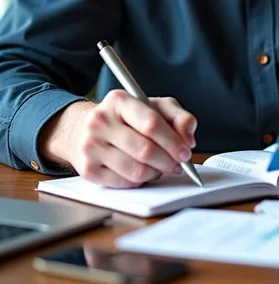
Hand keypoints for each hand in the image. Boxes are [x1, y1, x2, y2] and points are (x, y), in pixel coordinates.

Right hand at [39, 91, 196, 187]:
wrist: (84, 128)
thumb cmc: (126, 118)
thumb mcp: (154, 106)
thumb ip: (177, 117)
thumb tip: (189, 138)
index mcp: (119, 100)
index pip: (151, 123)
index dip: (173, 141)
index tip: (186, 152)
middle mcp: (100, 121)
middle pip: (145, 150)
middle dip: (168, 161)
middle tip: (178, 165)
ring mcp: (90, 146)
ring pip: (136, 170)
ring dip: (156, 173)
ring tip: (161, 167)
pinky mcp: (87, 169)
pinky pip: (124, 183)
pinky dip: (140, 181)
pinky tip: (143, 172)